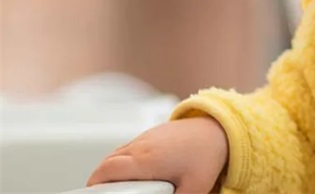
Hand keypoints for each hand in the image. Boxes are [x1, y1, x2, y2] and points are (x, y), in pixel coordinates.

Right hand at [87, 117, 228, 193]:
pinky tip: (130, 172)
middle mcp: (142, 147)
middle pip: (107, 162)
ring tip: (113, 185)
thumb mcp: (194, 188)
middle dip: (99, 179)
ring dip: (109, 169)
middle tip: (99, 193)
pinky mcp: (151, 134)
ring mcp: (146, 138)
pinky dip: (121, 160)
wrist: (219, 129)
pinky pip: (127, 148)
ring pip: (116, 154)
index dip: (96, 184)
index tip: (92, 193)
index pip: (108, 171)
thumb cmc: (208, 154)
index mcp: (147, 160)